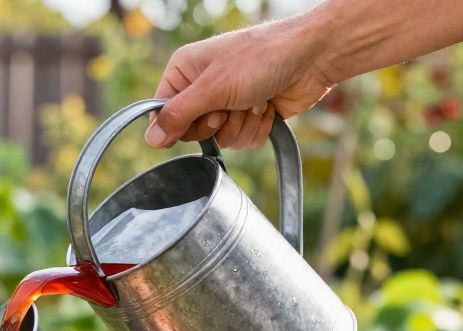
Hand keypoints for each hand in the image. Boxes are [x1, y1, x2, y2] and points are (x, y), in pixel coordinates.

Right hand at [146, 15, 334, 149]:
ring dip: (241, 125)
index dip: (177, 124)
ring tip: (255, 100)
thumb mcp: (212, 87)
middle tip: (230, 104)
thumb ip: (178, 115)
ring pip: (220, 140)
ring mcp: (227, 103)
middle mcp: (203, 87)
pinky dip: (257, 128)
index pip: (162, 113)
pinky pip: (242, 142)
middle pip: (191, 132)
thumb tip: (150, 139)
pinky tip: (267, 106)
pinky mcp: (249, 117)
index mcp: (185, 71)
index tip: (199, 116)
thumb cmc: (261, 59)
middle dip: (216, 123)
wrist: (312, 57)